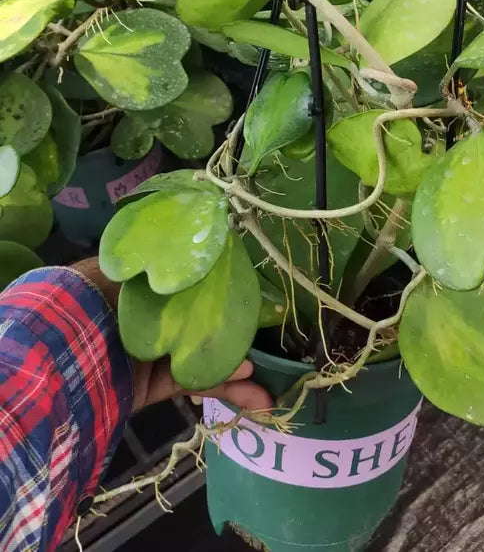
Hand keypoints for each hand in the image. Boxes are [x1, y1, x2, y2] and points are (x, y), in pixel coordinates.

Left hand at [74, 258, 271, 413]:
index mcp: (147, 284)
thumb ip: (169, 258)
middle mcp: (154, 316)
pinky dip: (225, 386)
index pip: (192, 280)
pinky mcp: (158, 384)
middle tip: (272, 335)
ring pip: (208, 355)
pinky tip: (253, 387)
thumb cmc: (99, 298)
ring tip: (271, 382)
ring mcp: (158, 351)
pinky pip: (198, 383)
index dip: (224, 283)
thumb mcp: (132, 266)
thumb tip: (212, 240)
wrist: (68, 350)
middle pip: (205, 319)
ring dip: (240, 369)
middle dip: (239, 330)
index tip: (254, 285)